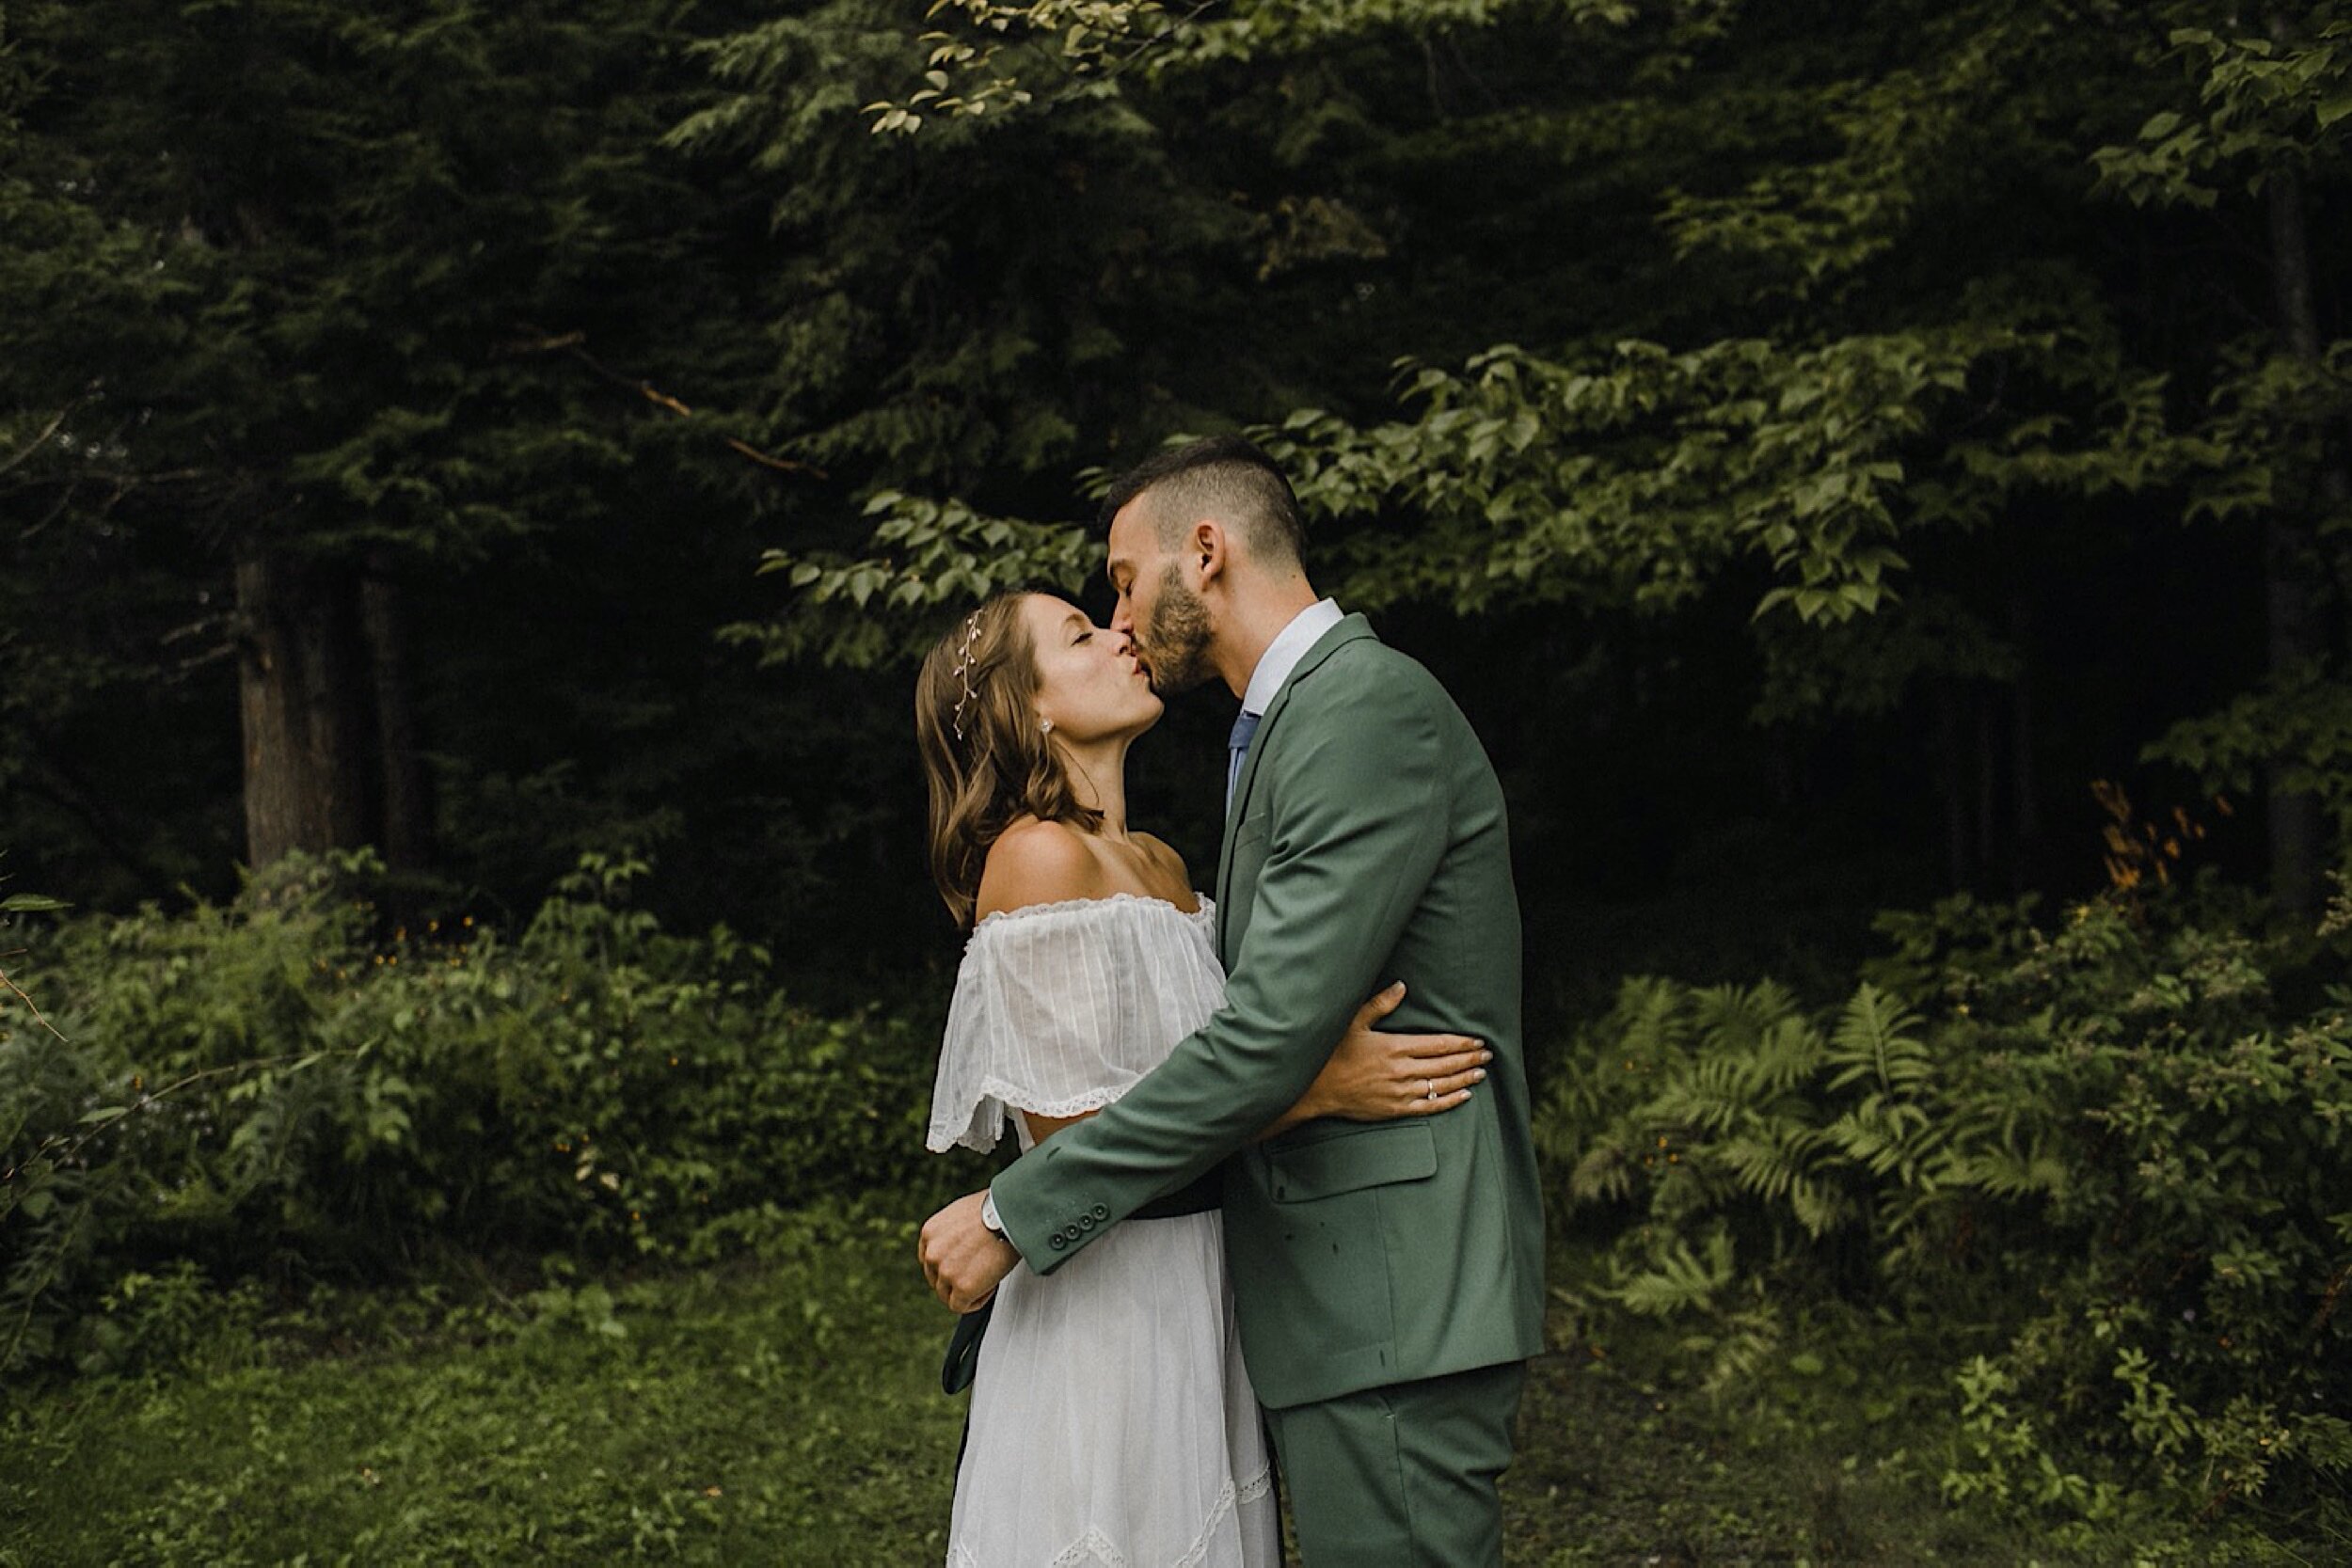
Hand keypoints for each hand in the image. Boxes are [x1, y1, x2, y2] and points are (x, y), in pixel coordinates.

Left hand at [919, 1189, 1018, 1313]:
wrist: (1009, 1215)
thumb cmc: (995, 1208)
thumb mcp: (962, 1211)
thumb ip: (953, 1230)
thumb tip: (962, 1242)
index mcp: (930, 1233)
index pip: (929, 1260)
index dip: (947, 1265)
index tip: (961, 1266)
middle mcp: (932, 1253)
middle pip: (936, 1279)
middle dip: (955, 1279)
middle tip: (977, 1274)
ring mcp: (945, 1272)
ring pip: (947, 1295)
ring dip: (966, 1291)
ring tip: (986, 1279)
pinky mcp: (962, 1287)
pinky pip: (962, 1306)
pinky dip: (976, 1301)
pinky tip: (989, 1288)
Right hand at [1305, 981, 1489, 1121]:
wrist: (1316, 1088)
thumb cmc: (1332, 1053)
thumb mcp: (1353, 1022)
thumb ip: (1380, 1004)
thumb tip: (1401, 987)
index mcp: (1395, 1046)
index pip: (1438, 1044)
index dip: (1461, 1043)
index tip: (1477, 1041)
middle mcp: (1402, 1070)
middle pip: (1445, 1064)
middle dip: (1468, 1059)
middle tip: (1487, 1056)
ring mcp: (1400, 1091)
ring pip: (1441, 1085)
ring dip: (1463, 1078)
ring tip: (1480, 1073)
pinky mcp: (1395, 1109)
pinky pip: (1429, 1106)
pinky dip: (1448, 1100)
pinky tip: (1463, 1096)